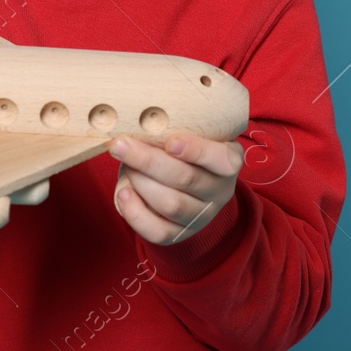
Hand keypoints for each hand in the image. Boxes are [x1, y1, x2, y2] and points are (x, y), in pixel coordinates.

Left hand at [109, 133, 243, 245]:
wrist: (185, 180)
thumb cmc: (182, 147)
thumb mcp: (190, 130)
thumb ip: (174, 124)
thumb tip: (139, 118)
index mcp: (229, 160)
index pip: (222, 160)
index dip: (196, 151)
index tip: (170, 141)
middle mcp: (220, 190)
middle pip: (186, 179)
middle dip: (148, 161)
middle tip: (120, 145)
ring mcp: (201, 215)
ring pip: (171, 205)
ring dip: (140, 183)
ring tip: (124, 165)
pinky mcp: (180, 233)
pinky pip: (158, 231)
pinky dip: (135, 213)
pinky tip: (123, 193)